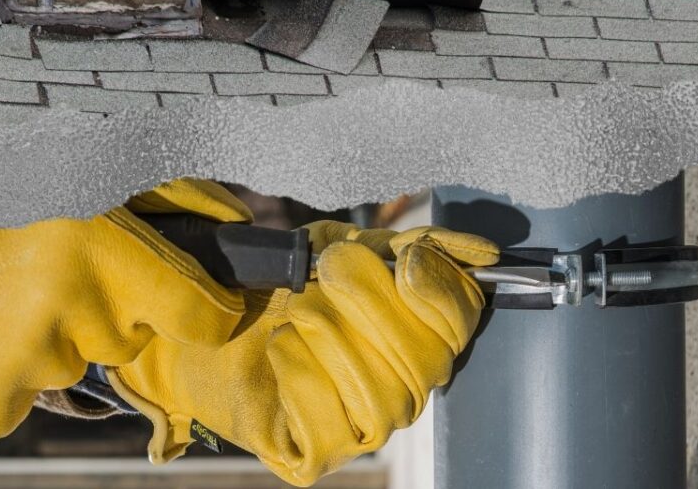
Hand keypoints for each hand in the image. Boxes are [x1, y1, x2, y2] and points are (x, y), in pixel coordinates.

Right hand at [0, 179, 250, 438]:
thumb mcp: (84, 168)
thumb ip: (175, 197)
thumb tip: (242, 226)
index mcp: (107, 255)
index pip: (204, 317)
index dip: (209, 313)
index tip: (201, 306)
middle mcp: (77, 317)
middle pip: (129, 339)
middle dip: (105, 311)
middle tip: (51, 267)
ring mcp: (31, 367)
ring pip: (73, 367)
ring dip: (50, 337)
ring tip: (1, 289)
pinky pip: (26, 399)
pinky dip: (7, 373)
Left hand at [108, 220, 497, 486]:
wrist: (214, 323)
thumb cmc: (285, 285)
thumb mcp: (344, 245)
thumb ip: (409, 244)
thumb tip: (483, 255)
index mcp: (422, 337)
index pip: (462, 326)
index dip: (439, 293)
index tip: (403, 261)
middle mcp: (406, 389)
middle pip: (423, 359)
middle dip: (368, 303)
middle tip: (326, 273)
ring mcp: (366, 426)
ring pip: (379, 392)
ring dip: (327, 333)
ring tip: (295, 311)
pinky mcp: (319, 454)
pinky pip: (328, 421)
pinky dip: (298, 372)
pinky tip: (281, 350)